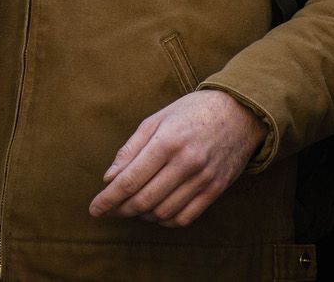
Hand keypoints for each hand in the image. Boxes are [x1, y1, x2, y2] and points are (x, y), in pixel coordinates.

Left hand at [88, 89, 265, 227]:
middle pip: (144, 200)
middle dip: (121, 209)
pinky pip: (185, 217)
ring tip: (131, 208)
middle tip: (109, 210)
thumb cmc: (192, 112)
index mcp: (167, 141)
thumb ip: (131, 149)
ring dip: (142, 216)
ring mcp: (203, 178)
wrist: (240, 112)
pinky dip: (165, 221)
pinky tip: (156, 213)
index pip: (130, 180)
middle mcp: (186, 162)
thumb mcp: (157, 119)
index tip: (94, 208)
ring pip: (163, 212)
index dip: (108, 198)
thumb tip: (109, 178)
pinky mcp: (216, 189)